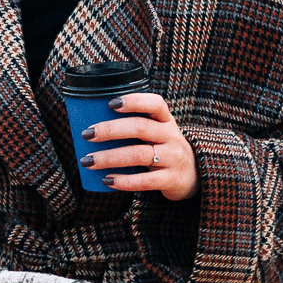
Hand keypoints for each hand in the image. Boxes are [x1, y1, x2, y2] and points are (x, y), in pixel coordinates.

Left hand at [80, 92, 197, 200]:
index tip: (111, 104)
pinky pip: (145, 180)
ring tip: (88, 161)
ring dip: (110, 157)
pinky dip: (124, 181)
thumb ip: (135, 126)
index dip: (134, 101)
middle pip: (140, 128)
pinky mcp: (171, 179)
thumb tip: (92, 126)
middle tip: (88, 134)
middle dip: (110, 130)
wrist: (194, 175)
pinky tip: (107, 180)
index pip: (155, 103)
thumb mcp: (157, 132)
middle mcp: (171, 136)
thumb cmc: (164, 148)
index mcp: (166, 120)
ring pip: (139, 154)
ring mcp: (173, 158)